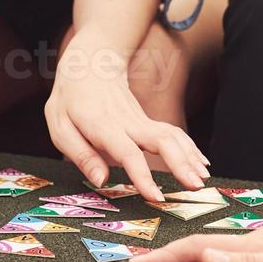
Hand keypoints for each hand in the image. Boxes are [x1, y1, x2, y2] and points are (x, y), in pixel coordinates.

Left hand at [45, 61, 208, 200]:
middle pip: (163, 141)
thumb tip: (101, 180)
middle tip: (195, 187)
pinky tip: (201, 164)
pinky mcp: (149, 121)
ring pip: (174, 136)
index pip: (128, 154)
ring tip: (201, 181)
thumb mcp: (61, 127)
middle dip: (182, 164)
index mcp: (105, 127)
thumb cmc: (70, 99)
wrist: (89, 65)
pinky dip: (190, 149)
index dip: (143, 176)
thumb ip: (81, 155)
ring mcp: (142, 120)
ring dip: (191, 158)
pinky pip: (174, 134)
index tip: (156, 196)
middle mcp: (129, 123)